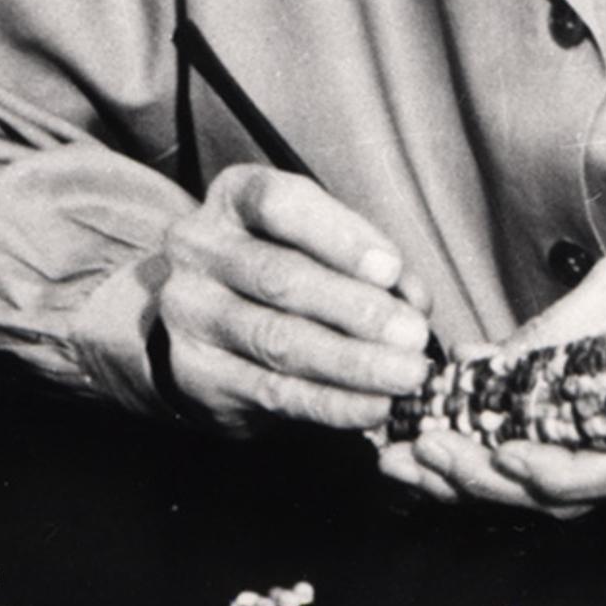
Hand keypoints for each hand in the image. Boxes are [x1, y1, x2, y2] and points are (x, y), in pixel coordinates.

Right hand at [143, 164, 433, 433]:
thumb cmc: (278, 266)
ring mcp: (192, 314)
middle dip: (356, 310)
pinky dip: (332, 403)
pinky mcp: (198, 375)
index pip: (279, 204)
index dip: (339, 236)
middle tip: (412, 334)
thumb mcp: (313, 242)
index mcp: (233, 198)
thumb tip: (413, 300)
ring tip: (405, 374)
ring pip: (278, 340)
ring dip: (352, 362)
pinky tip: (373, 406)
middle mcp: (201, 250)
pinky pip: (274, 392)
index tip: (391, 269)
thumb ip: (364, 261)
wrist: (199, 323)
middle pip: (280, 278)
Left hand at [377, 234, 605, 515]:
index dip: (552, 468)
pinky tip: (446, 441)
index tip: (502, 450)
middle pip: (567, 496)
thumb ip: (571, 324)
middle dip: (485, 481)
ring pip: (553, 497)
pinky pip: (555, 474)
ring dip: (477, 483)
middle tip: (421, 451)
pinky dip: (495, 465)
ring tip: (410, 460)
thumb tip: (494, 360)